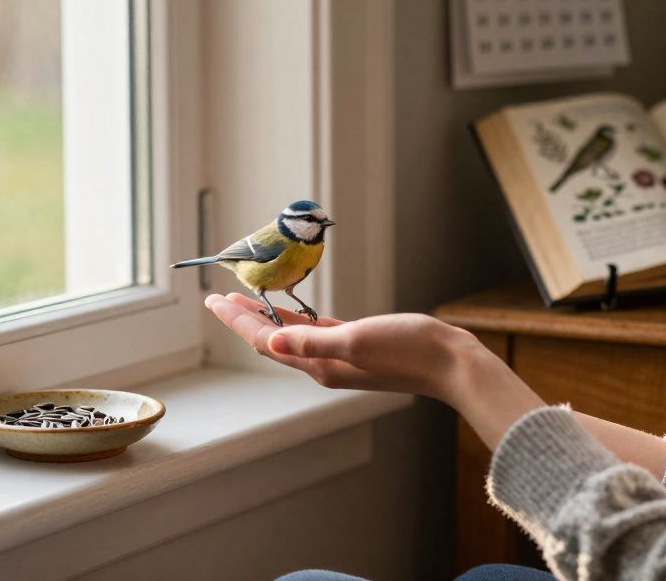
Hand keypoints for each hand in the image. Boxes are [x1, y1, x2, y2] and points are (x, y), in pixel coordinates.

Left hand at [203, 293, 483, 403]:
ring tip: (246, 302)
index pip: (265, 341)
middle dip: (244, 319)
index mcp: (320, 364)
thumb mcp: (358, 340)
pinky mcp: (357, 348)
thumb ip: (314, 342)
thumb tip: (271, 343)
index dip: (238, 320)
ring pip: (291, 338)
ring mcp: (340, 358)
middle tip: (218, 300)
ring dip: (266, 319)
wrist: (451, 363)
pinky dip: (297, 322)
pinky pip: (315, 335)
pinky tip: (292, 314)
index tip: (214, 301)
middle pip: (271, 341)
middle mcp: (324, 365)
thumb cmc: (410, 349)